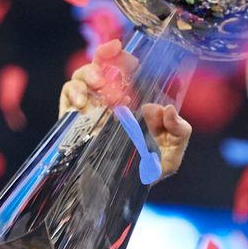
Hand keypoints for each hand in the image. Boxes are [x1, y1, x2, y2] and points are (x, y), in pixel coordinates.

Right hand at [59, 39, 192, 178]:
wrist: (118, 193)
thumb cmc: (147, 173)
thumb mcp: (170, 156)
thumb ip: (179, 132)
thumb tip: (166, 108)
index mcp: (137, 101)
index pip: (130, 70)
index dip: (126, 57)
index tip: (127, 55)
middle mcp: (112, 99)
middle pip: (104, 64)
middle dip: (106, 55)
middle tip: (112, 55)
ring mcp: (92, 107)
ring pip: (84, 74)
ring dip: (90, 72)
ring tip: (98, 85)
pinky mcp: (74, 118)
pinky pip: (69, 93)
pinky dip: (74, 91)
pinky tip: (83, 103)